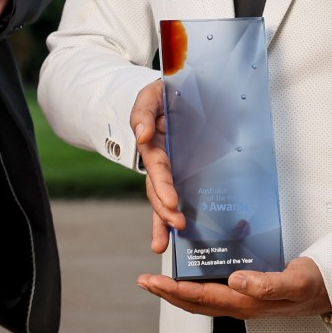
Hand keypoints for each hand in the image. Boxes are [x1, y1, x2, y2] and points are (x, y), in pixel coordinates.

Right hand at [129, 80, 180, 254]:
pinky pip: (187, 192)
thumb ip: (143, 113)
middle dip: (165, 210)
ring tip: (165, 242)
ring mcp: (174, 167)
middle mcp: (162, 160)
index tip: (173, 203)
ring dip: (165, 220)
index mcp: (154, 144)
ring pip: (165, 198)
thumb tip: (141, 134)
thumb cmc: (164, 94)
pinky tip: (189, 232)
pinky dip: (183, 212)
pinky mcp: (189, 169)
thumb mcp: (150, 96)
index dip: (163, 186)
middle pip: (158, 190)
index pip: (157, 168)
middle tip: (177, 225)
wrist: (181, 90)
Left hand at [138, 257, 331, 318]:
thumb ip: (266, 284)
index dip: (174, 290)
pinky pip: (216, 290)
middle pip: (195, 302)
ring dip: (178, 290)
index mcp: (247, 303)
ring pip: (203, 298)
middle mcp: (241, 303)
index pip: (202, 298)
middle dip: (167, 292)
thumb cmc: (314, 286)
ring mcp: (244, 299)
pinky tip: (195, 270)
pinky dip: (198, 282)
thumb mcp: (294, 281)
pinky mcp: (249, 290)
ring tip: (160, 277)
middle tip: (145, 280)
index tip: (153, 281)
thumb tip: (236, 281)